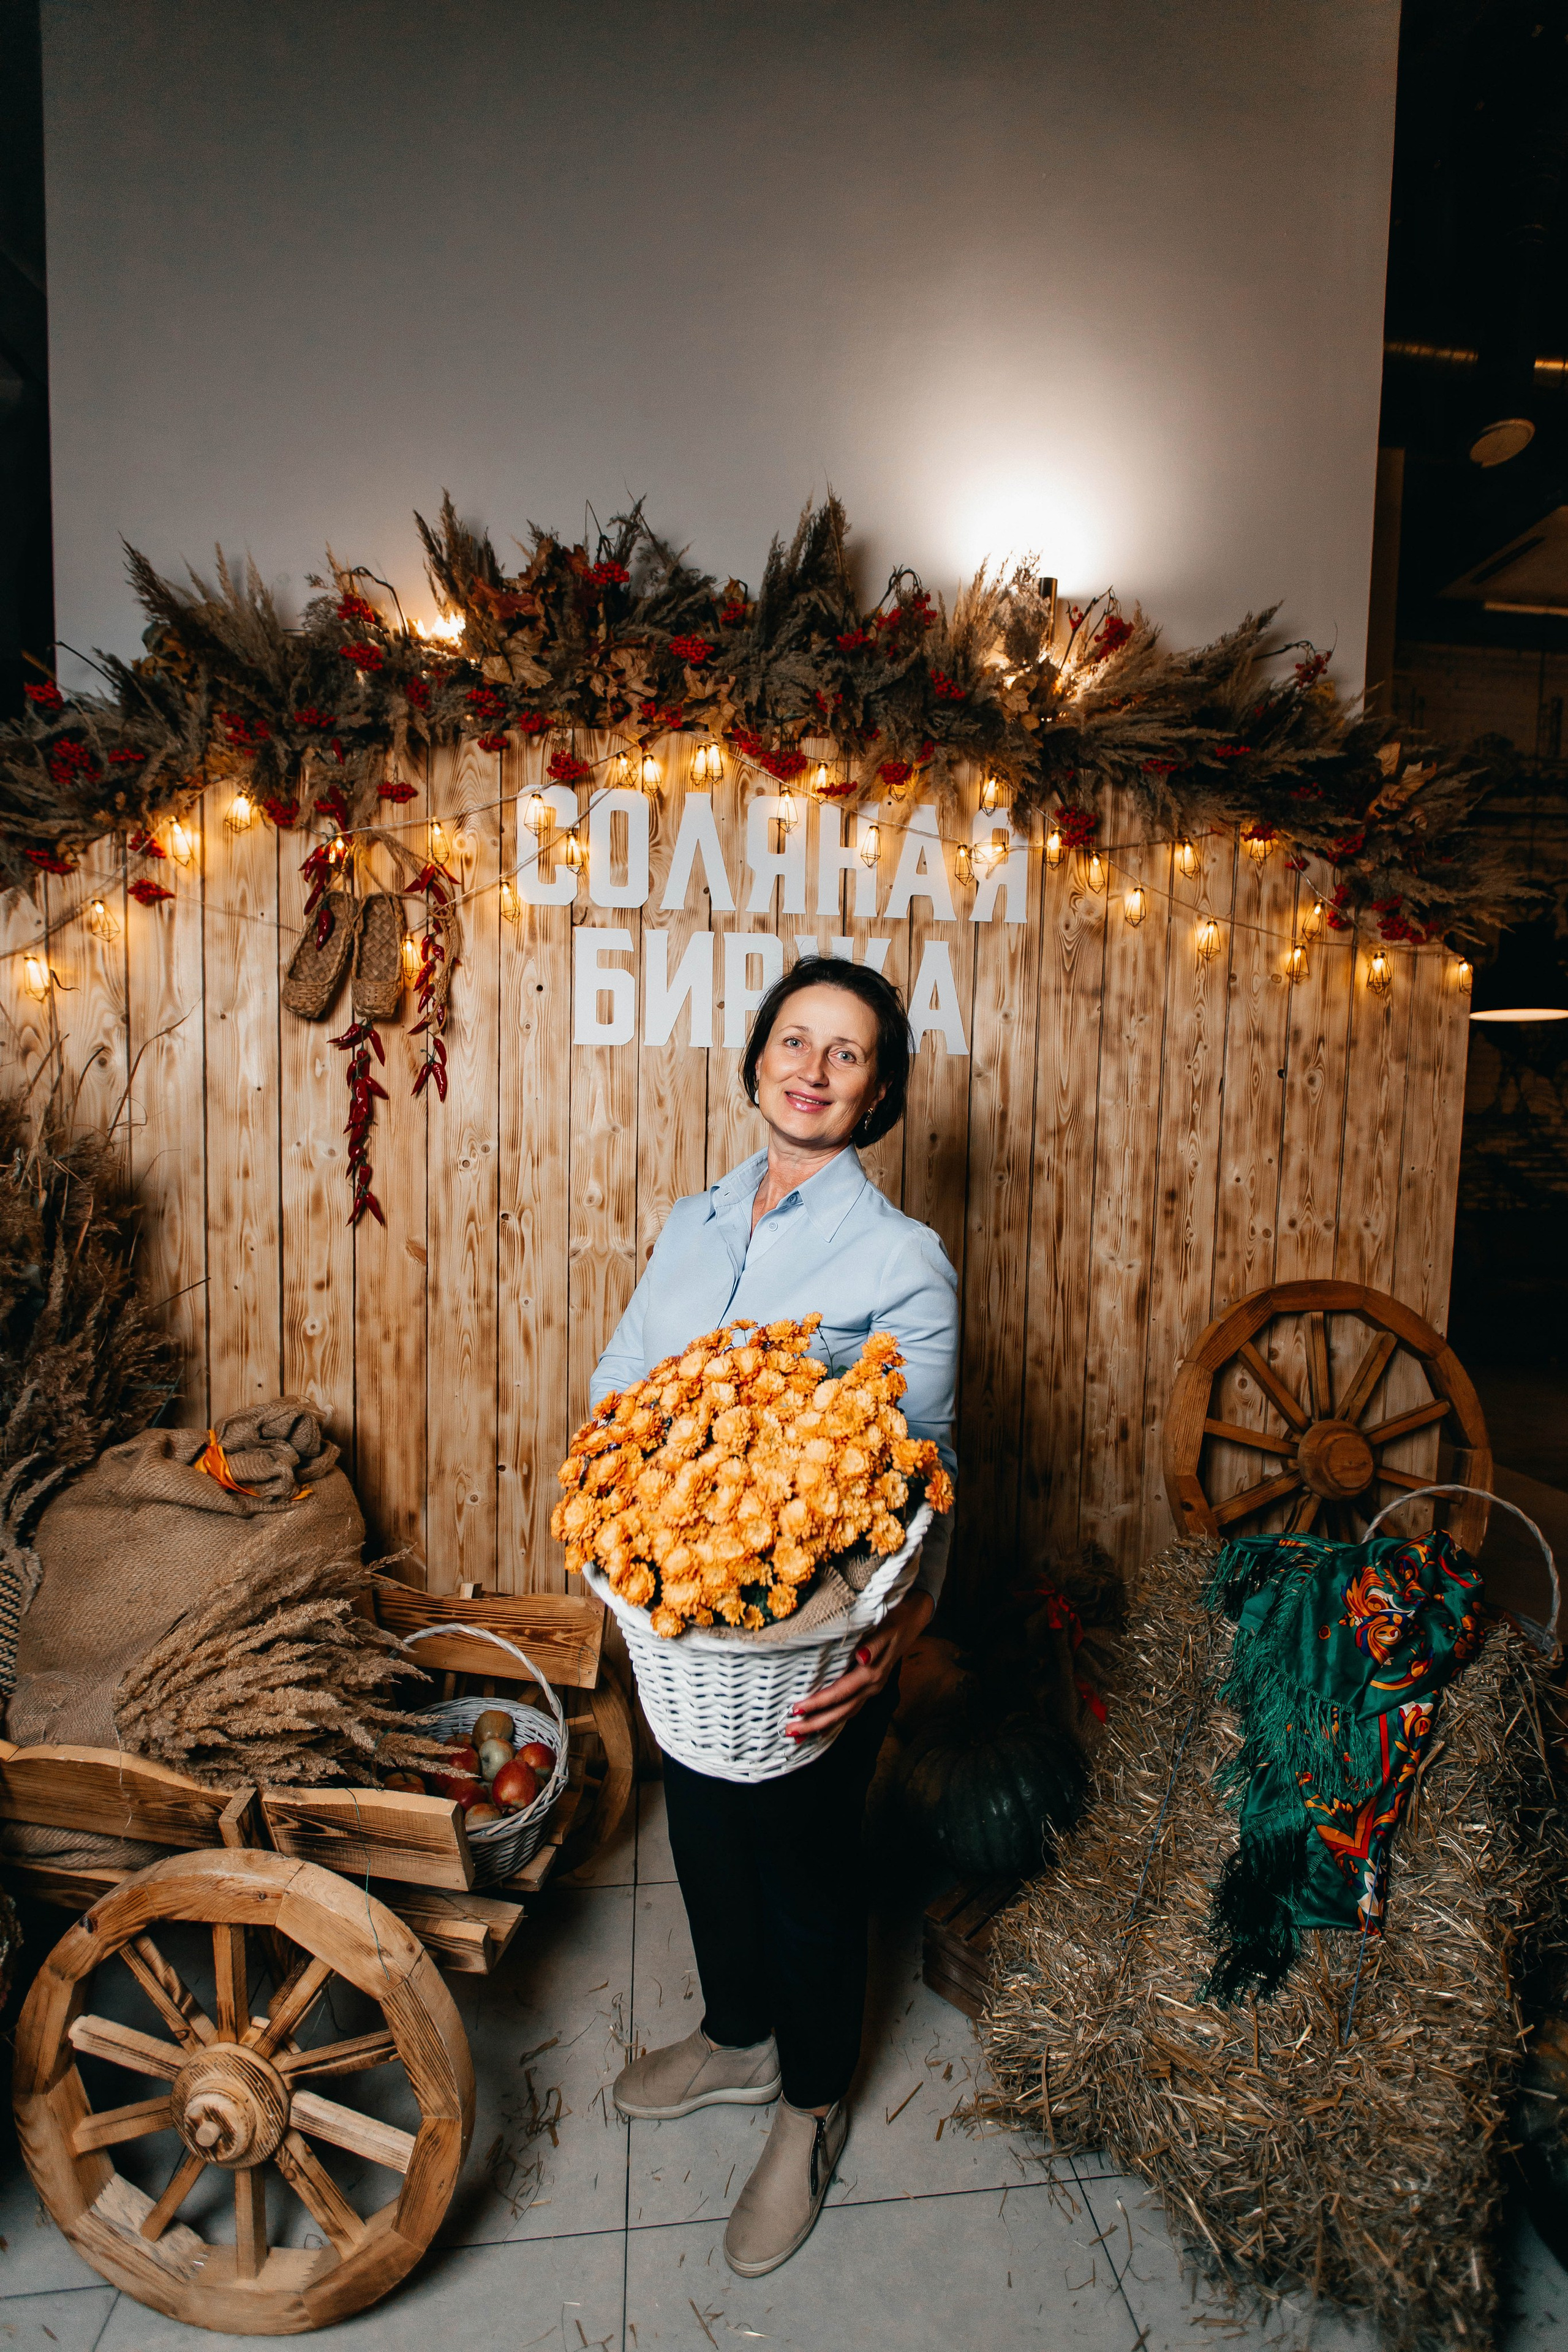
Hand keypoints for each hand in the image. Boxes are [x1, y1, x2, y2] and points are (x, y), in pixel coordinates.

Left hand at [785, 1589, 934, 1743]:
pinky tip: (820, 1728)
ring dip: (822, 1725)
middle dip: (816, 1723)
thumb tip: (861, 1657)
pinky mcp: (869, 1688)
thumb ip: (874, 1644)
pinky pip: (850, 1709)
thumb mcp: (885, 1627)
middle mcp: (872, 1686)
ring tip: (799, 1735)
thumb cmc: (894, 1620)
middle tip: (790, 1731)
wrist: (911, 1621)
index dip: (819, 1702)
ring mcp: (871, 1690)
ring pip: (845, 1714)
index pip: (841, 1692)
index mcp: (872, 1673)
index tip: (797, 1709)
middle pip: (841, 1711)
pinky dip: (834, 1721)